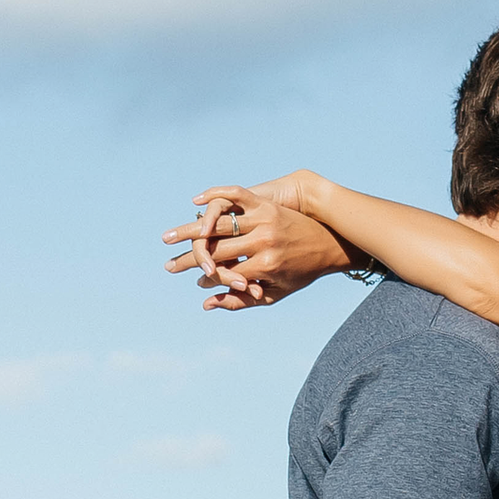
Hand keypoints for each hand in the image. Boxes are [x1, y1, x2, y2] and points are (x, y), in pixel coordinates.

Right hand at [164, 180, 350, 310]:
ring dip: (189, 231)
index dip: (210, 280)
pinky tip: (195, 202)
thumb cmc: (301, 273)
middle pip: (216, 250)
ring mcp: (264, 220)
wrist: (330, 243)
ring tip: (168, 237)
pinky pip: (236, 194)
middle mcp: (262, 242)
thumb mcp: (275, 293)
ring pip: (218, 225)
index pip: (225, 274)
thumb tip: (206, 304)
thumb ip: (241, 300)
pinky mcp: (266, 204)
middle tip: (168, 266)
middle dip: (189, 260)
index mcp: (266, 266)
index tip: (199, 283)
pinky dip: (215, 195)